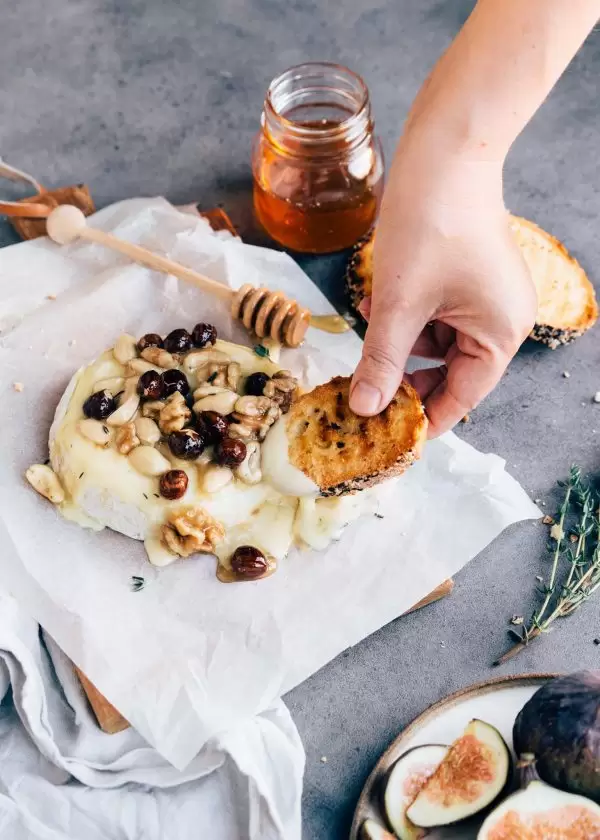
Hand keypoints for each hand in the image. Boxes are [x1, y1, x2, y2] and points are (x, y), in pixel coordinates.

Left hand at [349, 150, 536, 437]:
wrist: (444, 150)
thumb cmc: (431, 223)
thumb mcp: (398, 303)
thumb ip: (381, 360)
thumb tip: (364, 408)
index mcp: (500, 334)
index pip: (461, 397)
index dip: (422, 417)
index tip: (387, 435)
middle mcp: (502, 320)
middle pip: (448, 371)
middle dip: (402, 373)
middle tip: (361, 386)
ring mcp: (487, 297)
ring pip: (435, 341)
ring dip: (398, 340)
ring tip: (368, 320)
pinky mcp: (468, 278)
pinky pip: (435, 313)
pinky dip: (406, 315)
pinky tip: (377, 303)